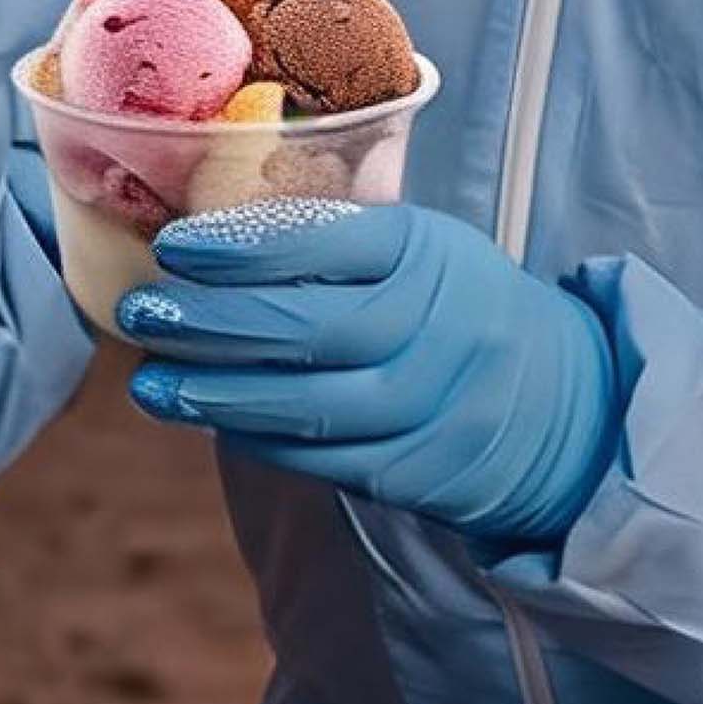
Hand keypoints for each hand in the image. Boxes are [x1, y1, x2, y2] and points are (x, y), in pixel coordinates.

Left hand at [119, 203, 621, 553]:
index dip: (243, 247)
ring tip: (149, 384)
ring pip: (305, 405)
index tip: (174, 249)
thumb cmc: (457, 307)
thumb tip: (203, 233)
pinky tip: (207, 419)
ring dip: (215, 395)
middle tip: (141, 313)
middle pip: (306, 329)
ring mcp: (426, 407)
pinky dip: (255, 437)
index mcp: (426, 253)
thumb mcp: (420, 248)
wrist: (561, 406)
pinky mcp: (413, 471)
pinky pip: (318, 457)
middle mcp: (431, 329)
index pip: (327, 242)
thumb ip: (333, 239)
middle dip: (210, 324)